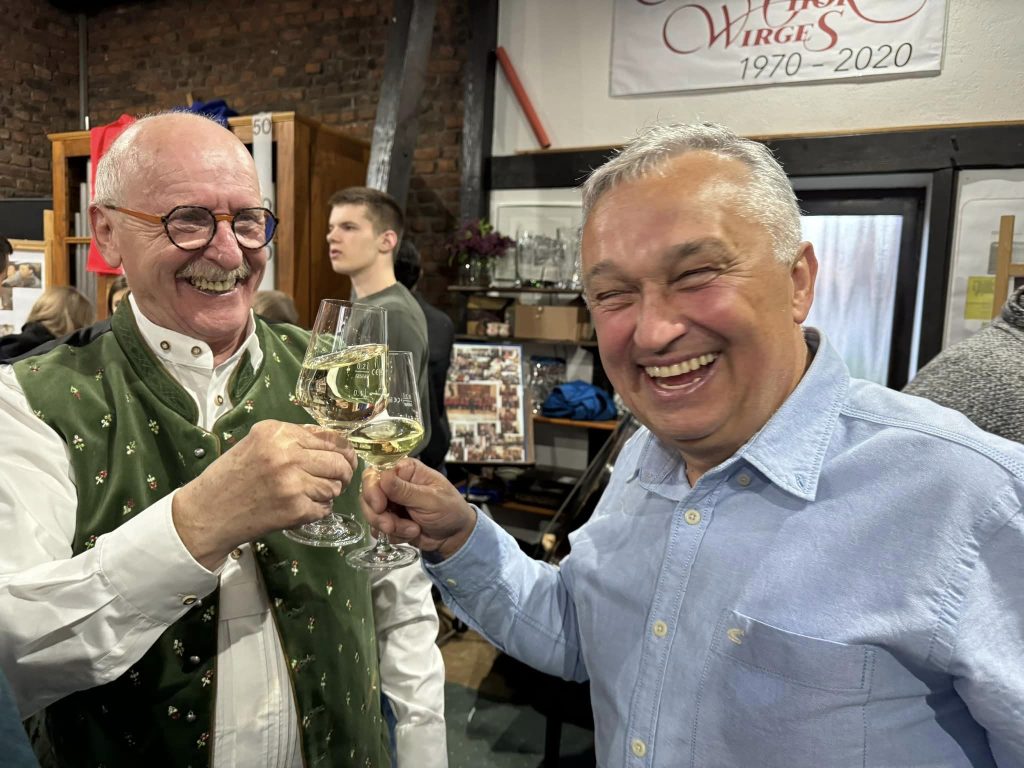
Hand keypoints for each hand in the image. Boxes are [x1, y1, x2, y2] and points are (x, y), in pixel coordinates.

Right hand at [173, 420, 357, 568]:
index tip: (347, 457)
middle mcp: (288, 455)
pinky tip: (303, 507)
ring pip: (335, 486)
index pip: (330, 438)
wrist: (207, 512)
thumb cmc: (232, 476)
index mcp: (278, 433)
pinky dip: (319, 509)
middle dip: (344, 472)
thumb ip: (292, 438)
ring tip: (312, 493)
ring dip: (330, 492)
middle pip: (339, 462)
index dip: (344, 450)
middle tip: (340, 478)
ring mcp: (293, 483)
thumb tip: (332, 442)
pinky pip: (325, 508)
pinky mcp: (295, 510)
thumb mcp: (257, 443)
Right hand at [361, 459, 475, 559]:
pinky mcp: (389, 520)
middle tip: (392, 526)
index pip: (376, 473)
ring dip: (389, 527)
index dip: (373, 490)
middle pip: (368, 494)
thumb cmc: (450, 510)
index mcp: (406, 470)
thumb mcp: (431, 500)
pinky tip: (411, 534)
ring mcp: (390, 503)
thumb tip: (383, 477)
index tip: (380, 507)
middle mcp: (394, 484)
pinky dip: (393, 535)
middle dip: (378, 515)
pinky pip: (378, 529)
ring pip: (370, 514)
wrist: (455, 537)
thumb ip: (406, 491)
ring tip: (413, 530)